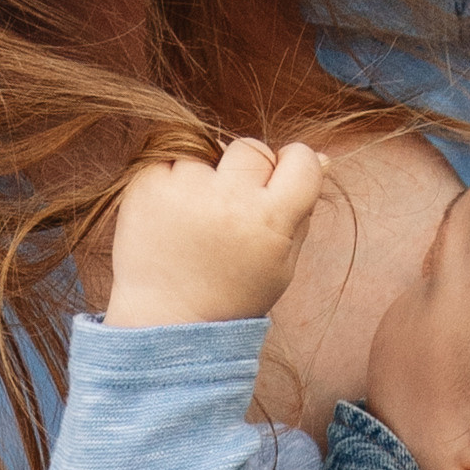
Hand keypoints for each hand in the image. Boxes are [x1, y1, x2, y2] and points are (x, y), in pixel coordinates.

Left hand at [105, 137, 325, 327]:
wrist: (167, 321)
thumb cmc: (232, 293)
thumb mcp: (282, 264)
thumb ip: (303, 211)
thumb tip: (322, 158)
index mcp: (269, 222)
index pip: (302, 160)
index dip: (295, 164)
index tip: (282, 179)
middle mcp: (228, 201)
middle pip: (253, 148)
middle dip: (248, 171)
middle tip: (232, 210)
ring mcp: (184, 191)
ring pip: (209, 149)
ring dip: (207, 173)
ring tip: (198, 217)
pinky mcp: (147, 186)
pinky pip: (171, 157)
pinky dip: (175, 178)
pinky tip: (174, 215)